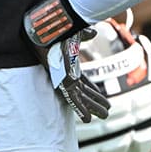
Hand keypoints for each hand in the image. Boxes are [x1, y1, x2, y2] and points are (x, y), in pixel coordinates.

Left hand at [23, 0, 108, 121]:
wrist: (43, 31)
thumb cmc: (55, 31)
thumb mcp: (74, 34)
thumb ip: (84, 35)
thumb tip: (94, 33)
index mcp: (69, 65)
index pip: (84, 82)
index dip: (94, 91)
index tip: (103, 97)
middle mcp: (67, 74)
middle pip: (85, 92)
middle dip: (96, 102)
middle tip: (107, 111)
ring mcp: (64, 80)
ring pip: (81, 99)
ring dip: (92, 108)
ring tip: (105, 116)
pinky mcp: (62, 83)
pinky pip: (73, 100)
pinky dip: (81, 110)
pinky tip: (88, 119)